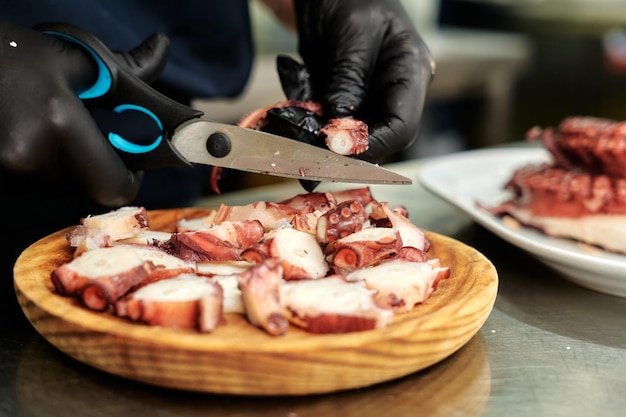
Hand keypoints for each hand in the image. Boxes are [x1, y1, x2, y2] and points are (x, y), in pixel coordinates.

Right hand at [0, 19, 169, 206]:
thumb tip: (163, 47)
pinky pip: (27, 184)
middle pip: (85, 188)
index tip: (128, 159)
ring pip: (55, 188)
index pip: (116, 187)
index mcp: (60, 124)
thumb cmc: (12, 53)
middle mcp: (28, 157)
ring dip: (60, 165)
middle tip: (78, 133)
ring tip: (42, 128)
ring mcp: (3, 172)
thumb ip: (128, 69)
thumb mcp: (74, 57)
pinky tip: (21, 135)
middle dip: (93, 165)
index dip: (129, 178)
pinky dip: (34, 168)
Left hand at [294, 0, 435, 161]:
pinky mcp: (341, 101)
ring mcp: (366, 99)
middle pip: (373, 139)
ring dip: (312, 135)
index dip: (370, 146)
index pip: (401, 128)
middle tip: (301, 145)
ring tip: (287, 122)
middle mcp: (391, 93)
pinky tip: (288, 108)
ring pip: (343, 137)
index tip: (335, 149)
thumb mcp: (352, 34)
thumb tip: (338, 128)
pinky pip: (322, 123)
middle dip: (336, 146)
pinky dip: (301, 121)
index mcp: (409, 73)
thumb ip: (346, 81)